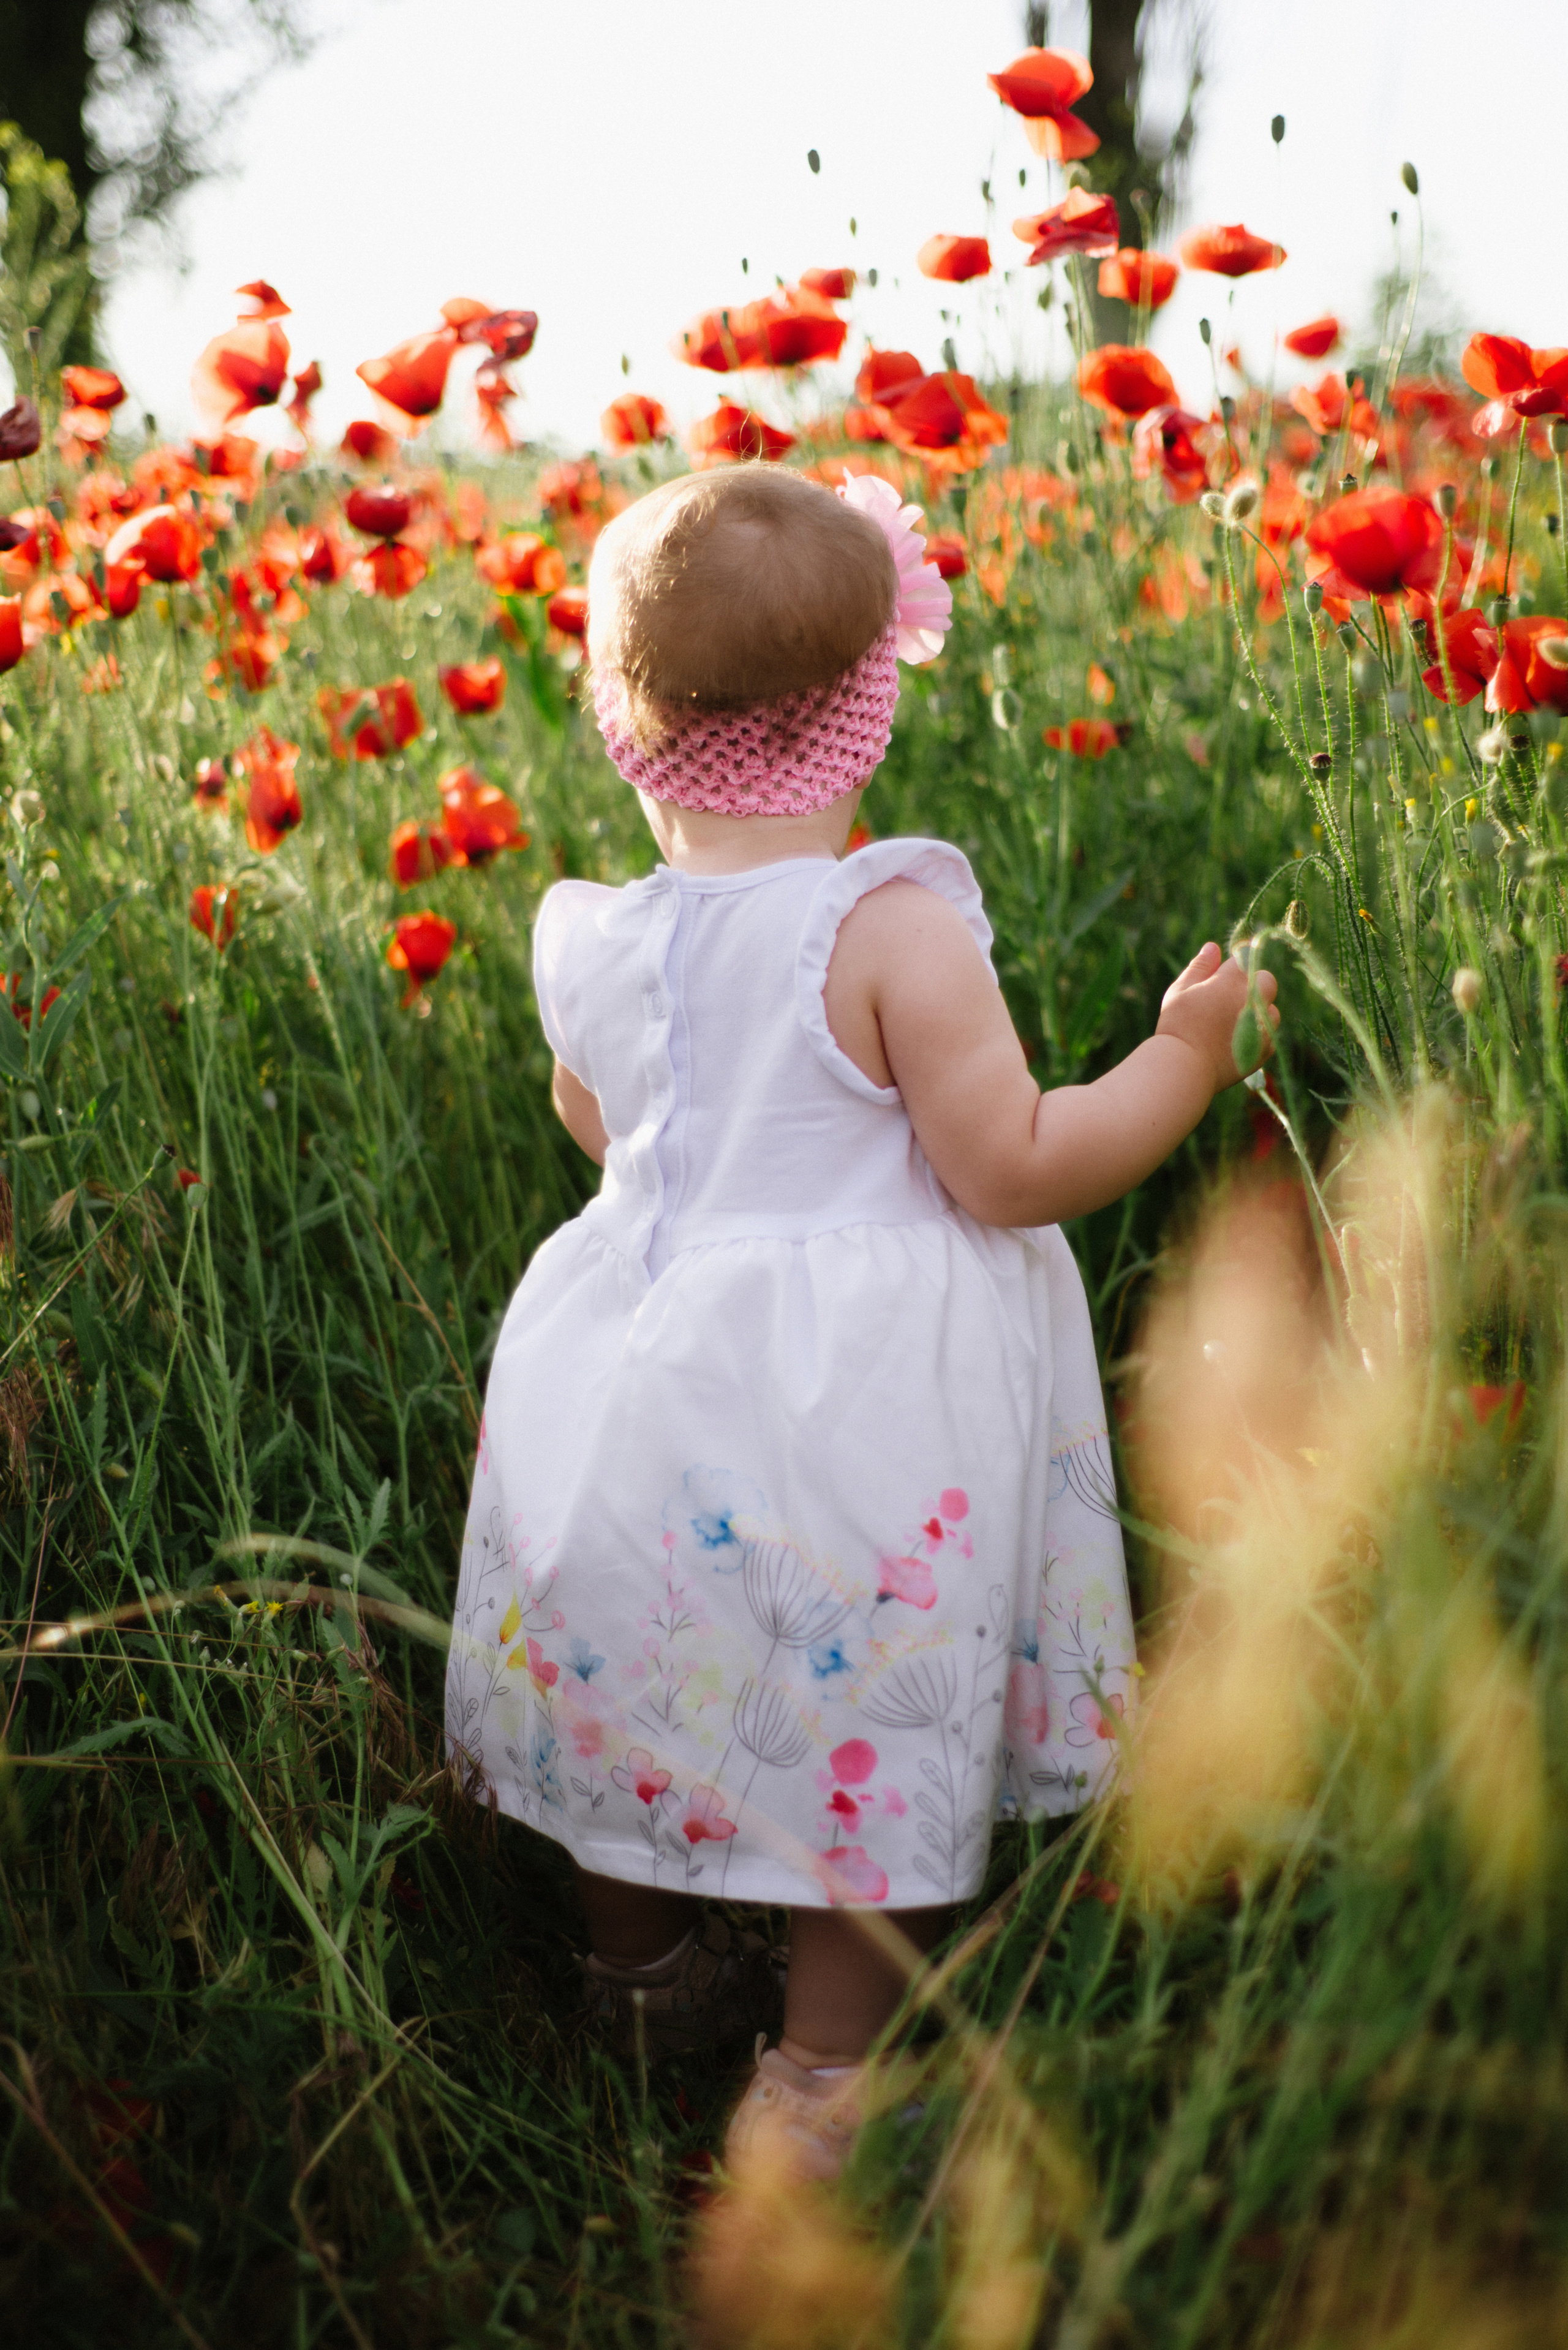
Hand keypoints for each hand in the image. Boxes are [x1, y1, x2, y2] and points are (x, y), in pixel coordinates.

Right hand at [1155, 941, 1278, 1094]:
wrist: (1184, 1067)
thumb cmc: (1178, 1026)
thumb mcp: (1180, 991)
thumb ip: (1199, 967)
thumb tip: (1212, 946)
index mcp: (1232, 980)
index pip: (1244, 960)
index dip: (1231, 969)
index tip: (1220, 980)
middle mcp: (1253, 998)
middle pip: (1265, 981)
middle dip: (1251, 986)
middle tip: (1227, 1002)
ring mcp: (1262, 1025)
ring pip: (1271, 1010)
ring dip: (1257, 1012)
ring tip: (1230, 1026)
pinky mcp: (1265, 1049)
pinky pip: (1269, 1035)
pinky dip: (1258, 1036)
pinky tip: (1236, 1042)